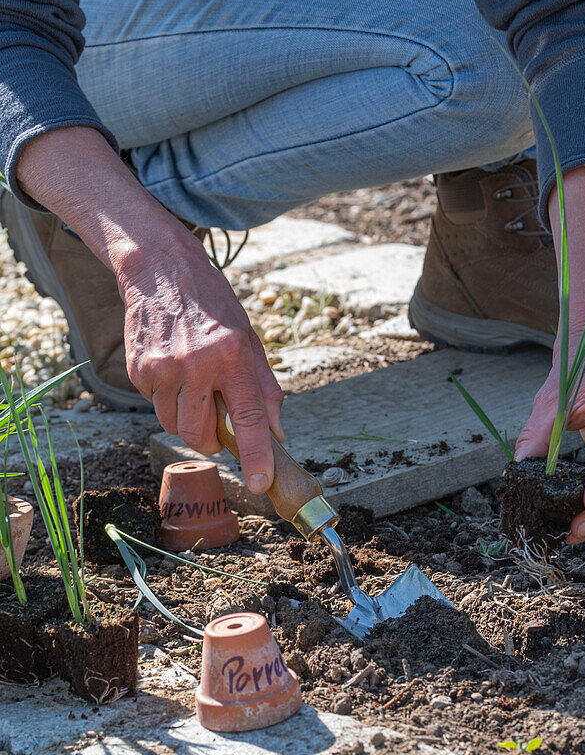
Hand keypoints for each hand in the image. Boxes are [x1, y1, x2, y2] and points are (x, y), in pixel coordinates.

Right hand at [120, 241, 283, 493]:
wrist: (162, 272)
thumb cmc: (214, 307)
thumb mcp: (249, 340)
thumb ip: (266, 389)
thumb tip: (277, 435)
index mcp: (232, 355)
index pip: (248, 416)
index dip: (255, 454)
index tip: (261, 483)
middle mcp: (196, 363)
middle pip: (200, 434)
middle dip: (211, 440)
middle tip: (218, 422)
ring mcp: (162, 368)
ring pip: (174, 425)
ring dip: (187, 419)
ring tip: (194, 384)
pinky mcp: (138, 370)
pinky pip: (155, 405)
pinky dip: (168, 399)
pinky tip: (173, 370)